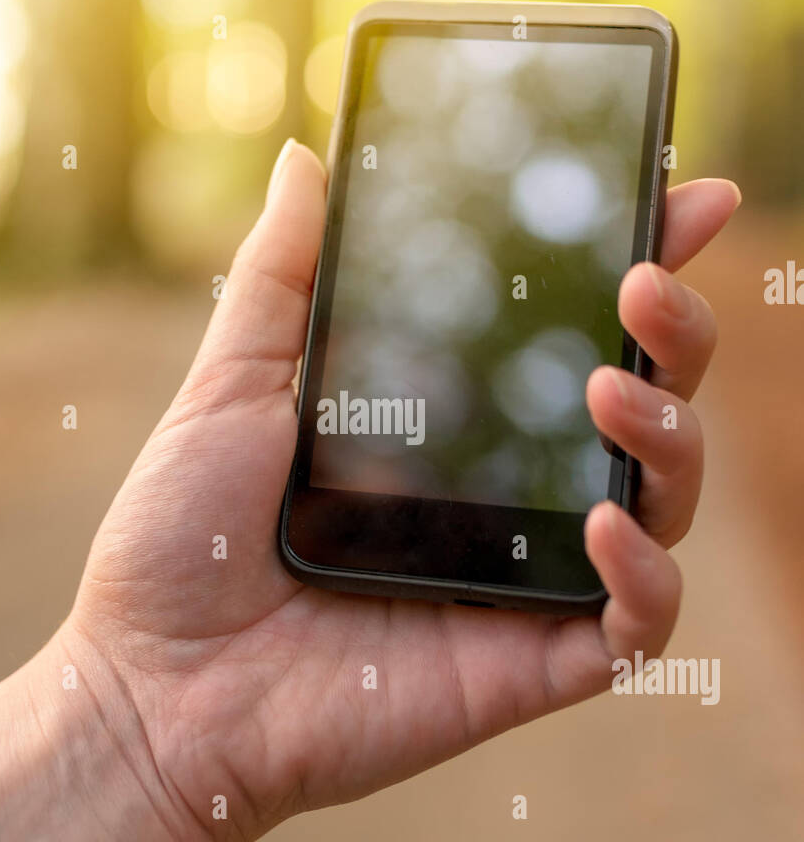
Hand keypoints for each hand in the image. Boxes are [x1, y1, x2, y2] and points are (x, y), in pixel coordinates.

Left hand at [68, 142, 739, 841]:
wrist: (154, 687)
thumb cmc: (186, 540)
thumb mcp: (233, 385)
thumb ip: (284, 275)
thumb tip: (307, 154)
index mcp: (456, 422)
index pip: (575, 331)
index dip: (644, 260)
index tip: (687, 195)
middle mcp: (508, 493)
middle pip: (646, 404)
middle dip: (677, 334)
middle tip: (646, 285)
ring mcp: (526, 577)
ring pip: (664, 503)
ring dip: (669, 435)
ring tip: (613, 390)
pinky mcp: (530, 664)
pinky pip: (635, 623)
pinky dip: (645, 573)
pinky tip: (606, 522)